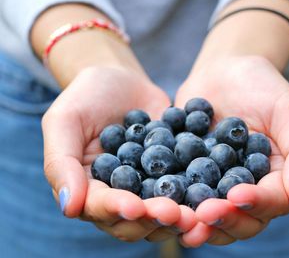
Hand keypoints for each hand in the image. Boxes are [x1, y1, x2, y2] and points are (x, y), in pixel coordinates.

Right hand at [42, 66, 195, 241]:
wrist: (120, 80)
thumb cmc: (85, 98)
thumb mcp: (64, 122)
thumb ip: (61, 164)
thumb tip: (69, 207)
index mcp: (90, 189)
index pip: (100, 208)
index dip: (116, 210)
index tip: (134, 207)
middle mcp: (121, 195)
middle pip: (137, 220)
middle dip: (154, 218)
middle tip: (174, 213)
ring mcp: (150, 186)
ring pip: (165, 210)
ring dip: (182, 214)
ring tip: (199, 211)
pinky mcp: (175, 171)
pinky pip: (188, 185)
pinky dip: (201, 190)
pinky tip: (216, 191)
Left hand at [175, 56, 288, 246]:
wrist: (224, 71)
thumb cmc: (261, 87)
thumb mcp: (288, 111)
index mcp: (275, 180)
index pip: (272, 202)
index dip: (257, 203)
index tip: (237, 195)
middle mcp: (244, 189)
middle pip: (238, 219)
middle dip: (223, 219)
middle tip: (204, 214)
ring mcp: (213, 185)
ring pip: (207, 214)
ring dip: (194, 221)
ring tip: (179, 219)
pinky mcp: (187, 174)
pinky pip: (179, 190)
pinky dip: (170, 197)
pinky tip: (156, 198)